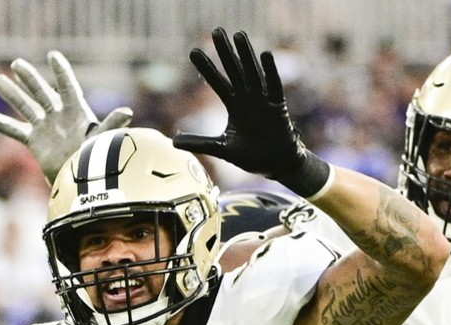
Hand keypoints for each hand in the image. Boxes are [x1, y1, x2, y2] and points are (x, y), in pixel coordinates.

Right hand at [0, 51, 132, 182]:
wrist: (81, 181)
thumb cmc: (95, 159)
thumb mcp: (102, 139)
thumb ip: (111, 124)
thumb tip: (127, 113)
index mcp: (76, 111)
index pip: (67, 87)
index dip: (61, 72)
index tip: (52, 56)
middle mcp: (58, 115)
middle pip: (41, 92)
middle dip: (29, 78)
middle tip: (16, 64)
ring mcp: (45, 127)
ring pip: (26, 107)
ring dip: (12, 95)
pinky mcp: (35, 141)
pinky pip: (17, 131)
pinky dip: (5, 125)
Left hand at [172, 28, 330, 198]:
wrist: (275, 165)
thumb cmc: (251, 155)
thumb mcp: (221, 148)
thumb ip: (200, 142)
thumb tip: (173, 142)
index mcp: (235, 106)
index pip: (217, 82)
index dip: (206, 68)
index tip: (194, 52)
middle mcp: (248, 98)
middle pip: (234, 70)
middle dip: (225, 52)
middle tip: (216, 32)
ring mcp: (263, 100)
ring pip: (253, 72)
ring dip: (246, 54)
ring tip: (239, 35)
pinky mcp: (277, 106)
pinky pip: (273, 86)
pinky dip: (270, 71)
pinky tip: (265, 55)